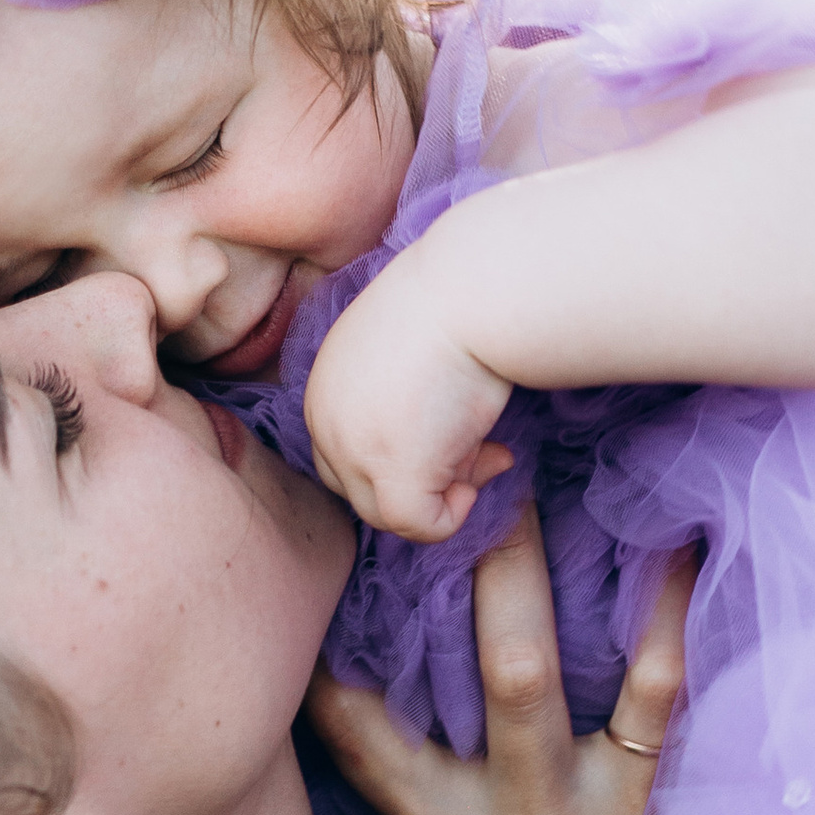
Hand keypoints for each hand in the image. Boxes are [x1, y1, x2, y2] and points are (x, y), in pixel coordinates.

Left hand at [302, 244, 517, 541]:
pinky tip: (491, 461)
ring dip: (447, 492)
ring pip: (389, 515)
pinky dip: (457, 514)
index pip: (346, 455)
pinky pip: (420, 527)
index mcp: (323, 388)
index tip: (457, 434)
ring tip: (490, 451)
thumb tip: (442, 455)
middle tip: (484, 450)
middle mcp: (324, 421)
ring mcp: (352, 451)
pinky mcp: (390, 475)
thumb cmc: (456, 302)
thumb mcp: (408, 353)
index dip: (403, 458)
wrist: (476, 287)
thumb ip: (402, 403)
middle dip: (423, 479)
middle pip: (362, 490)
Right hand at [307, 517, 695, 814]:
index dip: (333, 640)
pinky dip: (699, 636)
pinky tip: (706, 558)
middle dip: (496, 566)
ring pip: (621, 682)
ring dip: (627, 584)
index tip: (328, 552)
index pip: (361, 726)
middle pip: (510, 670)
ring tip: (632, 487)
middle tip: (493, 467)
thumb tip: (320, 756)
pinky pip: (697, 715)